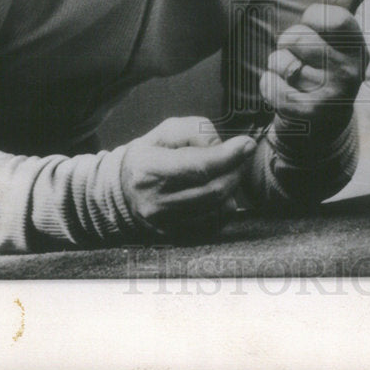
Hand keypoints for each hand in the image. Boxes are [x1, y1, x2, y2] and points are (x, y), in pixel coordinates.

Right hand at [120, 116, 255, 235]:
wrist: (122, 191)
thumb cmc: (150, 155)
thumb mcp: (167, 131)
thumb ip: (197, 131)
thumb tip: (224, 146)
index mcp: (149, 171)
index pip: (198, 167)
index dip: (229, 156)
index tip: (247, 144)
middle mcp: (155, 203)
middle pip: (213, 190)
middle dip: (235, 170)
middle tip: (240, 156)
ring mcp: (165, 225)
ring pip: (218, 209)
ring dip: (232, 188)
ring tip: (227, 172)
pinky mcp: (176, 238)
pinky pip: (216, 225)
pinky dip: (225, 206)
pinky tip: (219, 191)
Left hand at [259, 4, 367, 137]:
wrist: (322, 127)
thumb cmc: (322, 73)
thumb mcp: (337, 44)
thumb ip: (337, 12)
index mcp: (357, 46)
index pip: (330, 16)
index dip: (310, 19)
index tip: (312, 30)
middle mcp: (351, 69)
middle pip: (297, 36)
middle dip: (286, 44)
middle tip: (296, 57)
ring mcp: (333, 93)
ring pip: (281, 61)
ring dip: (276, 66)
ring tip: (290, 76)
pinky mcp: (311, 114)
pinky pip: (271, 85)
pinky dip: (267, 84)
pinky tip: (279, 89)